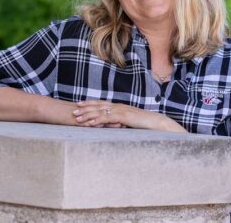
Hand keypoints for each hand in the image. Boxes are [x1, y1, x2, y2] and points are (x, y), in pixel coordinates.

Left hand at [72, 100, 187, 132]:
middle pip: (98, 106)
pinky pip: (107, 119)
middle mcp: (118, 107)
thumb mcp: (131, 122)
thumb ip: (121, 122)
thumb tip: (115, 126)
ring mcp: (120, 111)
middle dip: (85, 107)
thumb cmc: (145, 124)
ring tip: (77, 117)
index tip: (80, 104)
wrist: (156, 122)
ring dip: (87, 114)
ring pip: (100, 111)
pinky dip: (96, 120)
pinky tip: (89, 123)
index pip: (102, 104)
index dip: (90, 104)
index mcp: (120, 107)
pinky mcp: (122, 117)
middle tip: (73, 109)